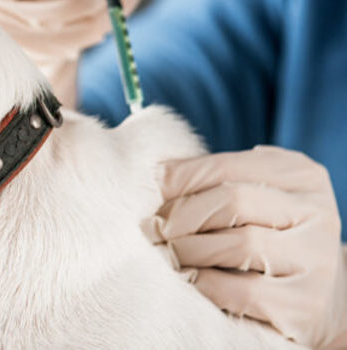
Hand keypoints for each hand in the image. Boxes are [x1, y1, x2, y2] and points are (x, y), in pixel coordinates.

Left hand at [148, 146, 346, 347]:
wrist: (313, 300)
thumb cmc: (266, 239)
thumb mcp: (251, 200)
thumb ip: (216, 181)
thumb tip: (159, 175)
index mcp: (300, 175)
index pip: (225, 166)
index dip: (179, 179)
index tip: (152, 193)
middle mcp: (318, 212)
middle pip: (231, 201)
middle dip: (180, 216)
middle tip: (151, 229)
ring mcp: (317, 259)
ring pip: (238, 244)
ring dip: (187, 250)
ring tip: (166, 254)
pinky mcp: (307, 303)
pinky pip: (243, 291)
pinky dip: (205, 284)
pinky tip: (188, 280)